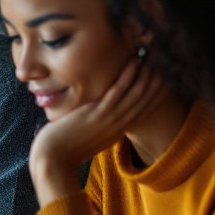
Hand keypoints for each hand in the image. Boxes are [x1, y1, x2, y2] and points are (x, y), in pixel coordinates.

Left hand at [28, 57, 164, 205]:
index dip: (154, 91)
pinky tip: (134, 62)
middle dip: (154, 78)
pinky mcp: (97, 114)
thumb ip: (98, 126)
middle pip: (144, 99)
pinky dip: (128, 76)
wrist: (54, 159)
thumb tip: (97, 116)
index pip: (144, 109)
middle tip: (160, 60)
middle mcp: (119, 125)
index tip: (161, 75)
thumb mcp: (89, 136)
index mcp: (118, 130)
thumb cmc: (66, 148)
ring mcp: (109, 119)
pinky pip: (117, 92)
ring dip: (145, 73)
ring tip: (150, 56)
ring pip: (135, 93)